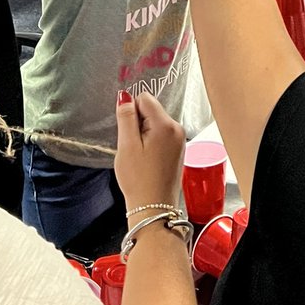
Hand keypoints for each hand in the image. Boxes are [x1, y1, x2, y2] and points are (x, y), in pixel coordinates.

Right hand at [114, 91, 184, 210]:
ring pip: (155, 123)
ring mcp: (180, 140)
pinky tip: (147, 160)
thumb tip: (125, 95)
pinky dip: (151, 143)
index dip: (131, 112)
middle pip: (151, 110)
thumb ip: (126, 117)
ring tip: (140, 156)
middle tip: (133, 148)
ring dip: (144, 134)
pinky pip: (161, 135)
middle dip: (138, 124)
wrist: (153, 209)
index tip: (128, 133)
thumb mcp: (126, 146)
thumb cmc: (138, 180)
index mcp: (166, 125)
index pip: (145, 98)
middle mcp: (177, 128)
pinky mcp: (178, 150)